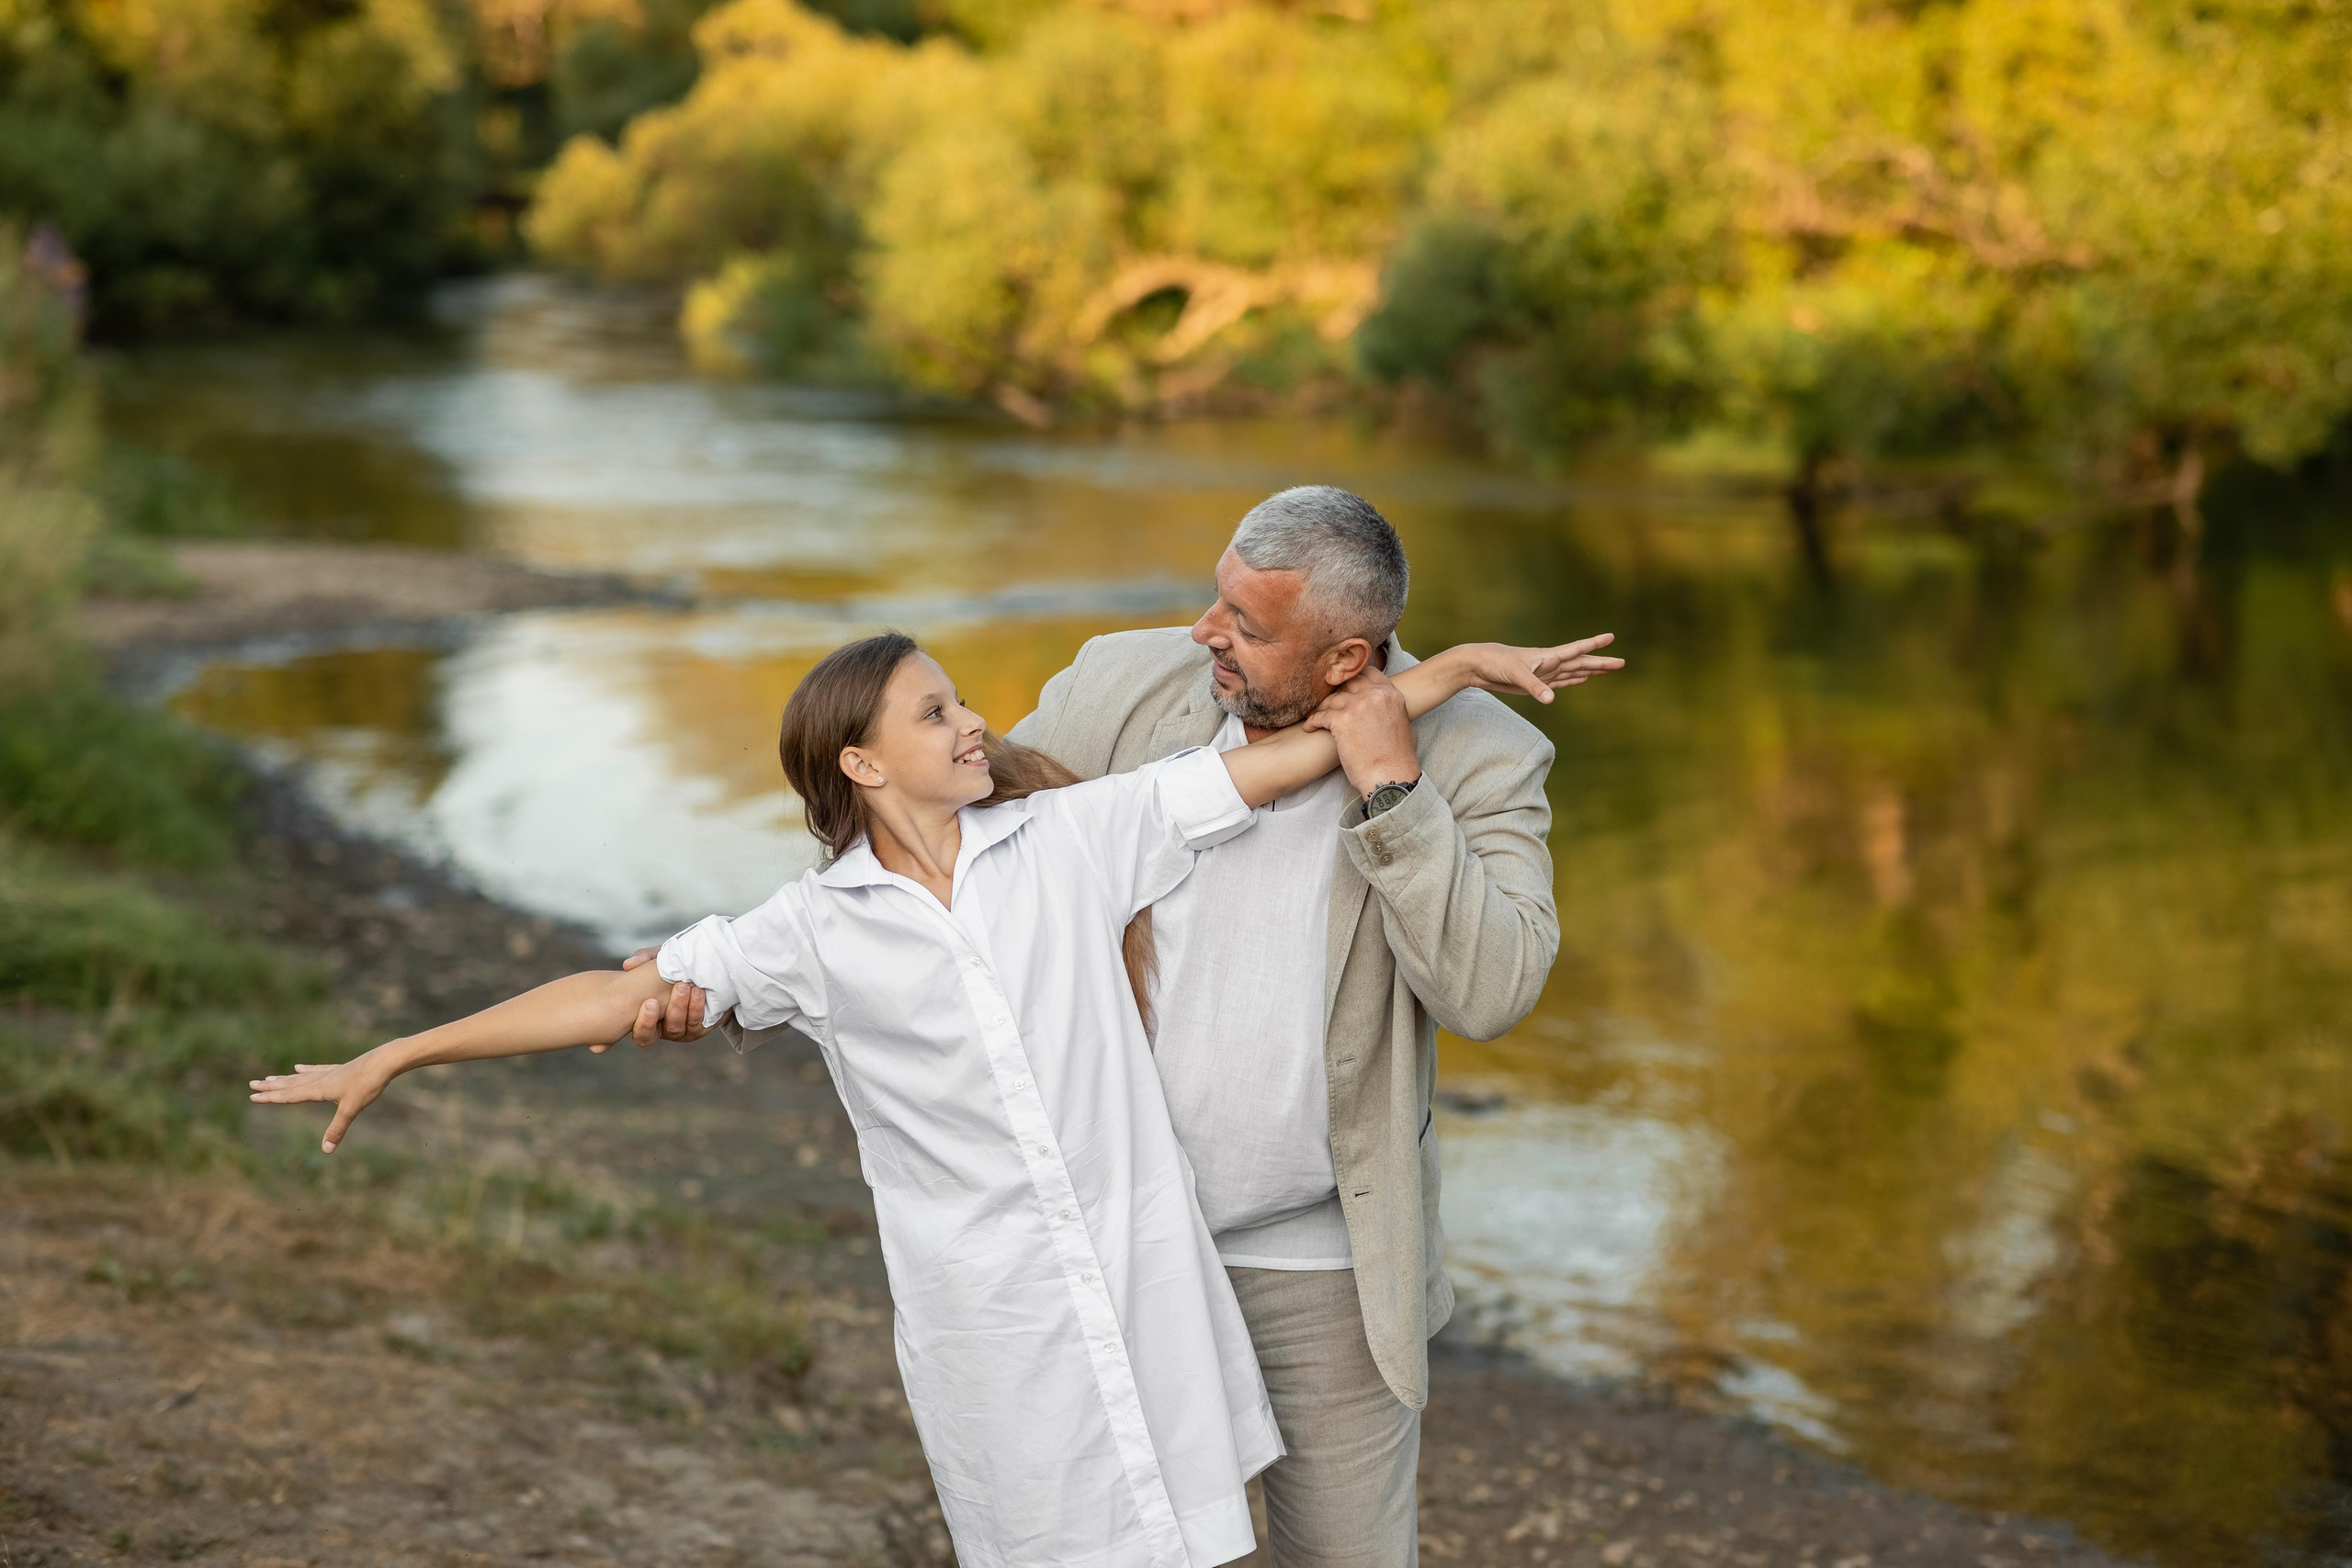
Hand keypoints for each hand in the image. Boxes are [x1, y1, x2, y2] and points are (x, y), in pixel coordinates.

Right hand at [249, 1050, 395, 1152]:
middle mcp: (320, 1079)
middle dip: (271, 1087)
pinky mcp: (340, 1069)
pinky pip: (318, 1069)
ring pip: (301, 1076)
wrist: (385, 1061)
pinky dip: (307, 1069)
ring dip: (284, 1078)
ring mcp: (330, 1073)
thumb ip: (337, 1129)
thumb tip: (326, 1150)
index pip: (289, 1095)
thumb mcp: (351, 1109)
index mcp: (319, 1089)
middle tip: (252, 1084)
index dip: (271, 1098)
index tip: (253, 1096)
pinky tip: (299, 1066)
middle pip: (290, 1084)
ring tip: (270, 1078)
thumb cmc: (367, 1084)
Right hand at [597, 948, 711, 1050]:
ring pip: (676, 1029)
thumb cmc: (674, 970)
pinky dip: (697, 1008)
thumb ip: (643, 958)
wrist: (702, 973)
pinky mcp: (698, 1029)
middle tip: (665, 994)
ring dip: (680, 1007)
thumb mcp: (659, 960)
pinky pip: (696, 1025)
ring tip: (686, 986)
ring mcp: (679, 1031)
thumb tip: (629, 964)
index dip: (643, 1024)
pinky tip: (698, 993)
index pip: (639, 1033)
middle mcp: (660, 1029)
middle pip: (652, 1035)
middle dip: (655, 1017)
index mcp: (645, 1018)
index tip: (649, 1002)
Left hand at [1302, 669, 1421, 796]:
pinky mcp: (1341, 721)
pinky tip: (1309, 727)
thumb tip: (1387, 710)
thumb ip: (1393, 711)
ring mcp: (1356, 706)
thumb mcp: (1406, 726)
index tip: (1347, 686)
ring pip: (1331, 699)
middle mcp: (1373, 695)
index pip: (1368, 673)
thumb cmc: (1400, 758)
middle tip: (1329, 701)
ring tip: (1316, 714)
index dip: (1355, 679)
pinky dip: (1312, 721)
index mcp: (1391, 694)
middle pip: (1347, 682)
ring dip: (1322, 707)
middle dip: (1337, 690)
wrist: (1390, 776)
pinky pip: (1320, 715)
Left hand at [1439, 633, 1622, 702]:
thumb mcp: (1515, 674)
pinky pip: (1561, 681)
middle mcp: (1549, 663)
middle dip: (1601, 663)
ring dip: (1591, 670)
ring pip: (1573, 671)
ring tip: (1608, 668)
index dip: (1593, 644)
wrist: (1477, 666)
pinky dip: (1574, 680)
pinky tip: (1583, 678)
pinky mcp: (1536, 683)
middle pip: (1581, 662)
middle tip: (1622, 662)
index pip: (1576, 650)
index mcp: (1547, 657)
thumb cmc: (1495, 663)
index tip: (1611, 636)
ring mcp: (1544, 673)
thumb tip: (1551, 700)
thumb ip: (1534, 687)